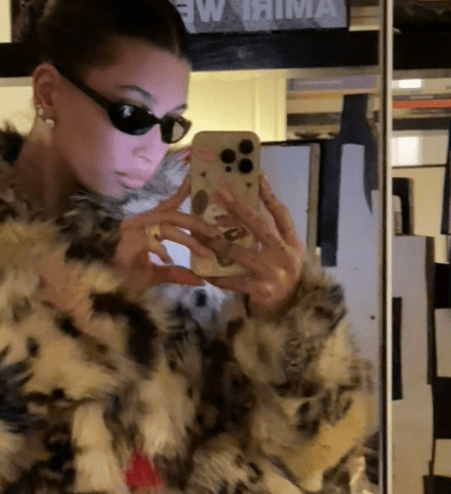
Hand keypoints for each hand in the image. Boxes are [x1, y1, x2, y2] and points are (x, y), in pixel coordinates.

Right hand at [113, 176, 221, 296]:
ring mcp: (132, 232)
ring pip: (166, 227)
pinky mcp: (126, 242)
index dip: (181, 194)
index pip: (167, 208)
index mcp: (145, 228)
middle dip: (196, 223)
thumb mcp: (153, 276)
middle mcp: (140, 224)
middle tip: (216, 235)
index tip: (194, 182)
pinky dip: (162, 251)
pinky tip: (169, 261)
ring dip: (188, 239)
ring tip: (205, 252)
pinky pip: (149, 242)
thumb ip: (175, 274)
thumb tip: (200, 279)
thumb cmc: (120, 278)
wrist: (98, 286)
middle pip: (173, 215)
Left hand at [205, 175, 304, 317]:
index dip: (269, 196)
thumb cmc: (282, 283)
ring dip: (217, 242)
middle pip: (259, 226)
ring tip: (200, 232)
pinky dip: (218, 278)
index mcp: (292, 244)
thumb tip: (248, 217)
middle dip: (238, 208)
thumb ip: (272, 241)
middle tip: (220, 194)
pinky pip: (233, 282)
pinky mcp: (261, 290)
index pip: (281, 215)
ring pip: (239, 253)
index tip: (258, 178)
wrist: (291, 315)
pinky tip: (204, 272)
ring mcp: (273, 273)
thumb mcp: (285, 259)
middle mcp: (285, 255)